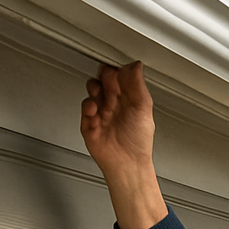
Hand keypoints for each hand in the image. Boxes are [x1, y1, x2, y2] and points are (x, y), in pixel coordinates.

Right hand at [80, 61, 165, 228]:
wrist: (126, 164)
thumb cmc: (138, 142)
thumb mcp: (143, 108)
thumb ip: (138, 85)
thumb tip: (135, 65)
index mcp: (130, 99)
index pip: (121, 76)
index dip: (118, 70)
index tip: (118, 70)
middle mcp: (115, 104)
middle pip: (105, 80)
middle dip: (105, 78)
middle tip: (108, 81)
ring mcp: (102, 112)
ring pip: (93, 90)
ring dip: (95, 89)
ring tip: (100, 95)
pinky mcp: (90, 123)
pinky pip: (85, 108)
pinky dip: (88, 106)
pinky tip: (94, 109)